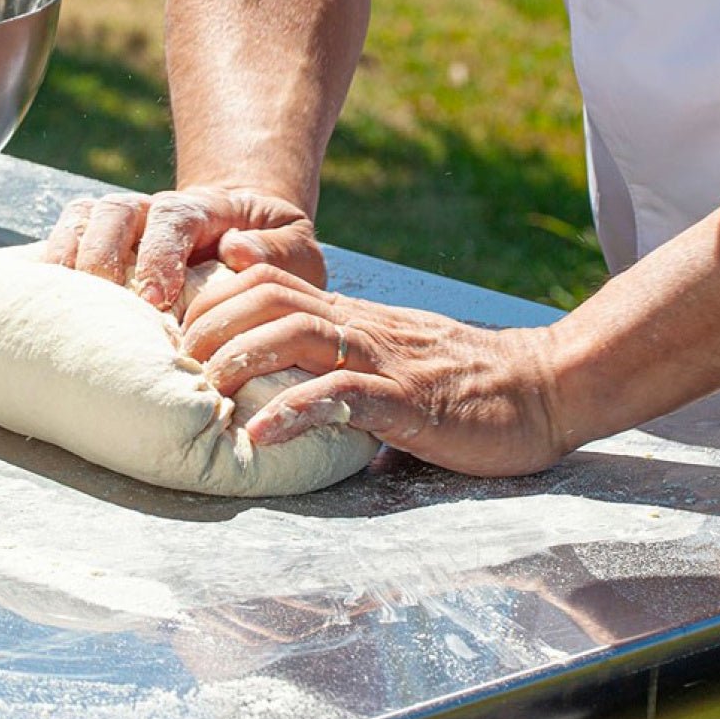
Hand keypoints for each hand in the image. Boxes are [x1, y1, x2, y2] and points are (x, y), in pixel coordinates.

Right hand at [42, 187, 325, 307]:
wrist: (246, 238)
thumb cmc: (274, 252)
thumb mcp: (297, 250)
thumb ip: (277, 251)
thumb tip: (237, 251)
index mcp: (203, 209)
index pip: (172, 219)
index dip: (160, 253)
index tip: (158, 296)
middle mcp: (154, 210)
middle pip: (115, 213)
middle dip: (105, 255)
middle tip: (107, 302)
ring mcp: (123, 224)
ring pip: (83, 221)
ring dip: (70, 257)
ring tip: (65, 303)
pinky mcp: (100, 244)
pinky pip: (64, 240)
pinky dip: (51, 263)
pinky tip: (44, 300)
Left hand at [181, 264, 566, 476]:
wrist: (542, 387)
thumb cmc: (460, 381)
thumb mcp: (389, 355)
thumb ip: (337, 354)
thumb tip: (282, 381)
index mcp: (352, 319)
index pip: (268, 282)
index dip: (213, 299)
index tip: (177, 336)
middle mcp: (362, 329)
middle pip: (270, 299)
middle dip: (212, 325)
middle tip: (177, 366)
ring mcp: (386, 362)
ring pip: (299, 336)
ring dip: (243, 359)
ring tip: (208, 392)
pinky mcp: (411, 402)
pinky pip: (345, 397)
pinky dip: (296, 413)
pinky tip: (262, 435)